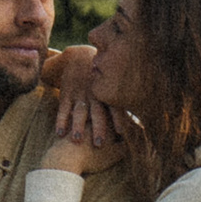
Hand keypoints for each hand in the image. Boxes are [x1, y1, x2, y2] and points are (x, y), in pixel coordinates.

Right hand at [42, 42, 115, 158]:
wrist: (78, 57)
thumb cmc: (101, 80)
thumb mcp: (111, 86)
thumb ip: (122, 103)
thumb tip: (141, 126)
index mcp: (107, 95)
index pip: (114, 108)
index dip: (118, 119)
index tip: (121, 133)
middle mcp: (94, 95)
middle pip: (97, 113)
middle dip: (98, 128)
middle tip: (99, 144)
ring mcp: (79, 95)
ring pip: (79, 112)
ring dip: (78, 126)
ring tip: (76, 140)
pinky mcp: (66, 95)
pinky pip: (63, 109)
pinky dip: (61, 121)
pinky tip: (59, 134)